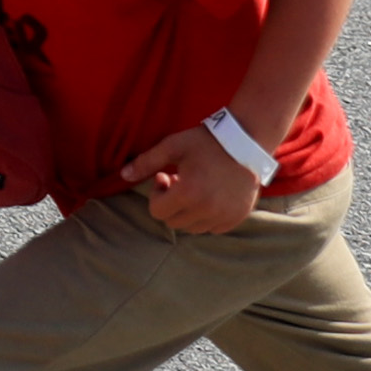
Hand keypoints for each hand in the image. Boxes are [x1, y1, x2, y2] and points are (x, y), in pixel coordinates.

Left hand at [118, 124, 260, 234]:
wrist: (247, 141)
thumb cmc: (206, 141)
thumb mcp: (172, 146)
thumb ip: (146, 162)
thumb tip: (122, 175)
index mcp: (188, 193)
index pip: (157, 212)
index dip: (156, 194)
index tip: (165, 177)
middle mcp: (207, 210)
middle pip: (173, 222)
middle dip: (170, 204)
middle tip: (179, 182)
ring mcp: (224, 216)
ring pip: (192, 228)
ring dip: (188, 212)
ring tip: (195, 188)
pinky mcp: (237, 217)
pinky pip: (213, 228)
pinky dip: (207, 217)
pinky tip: (211, 196)